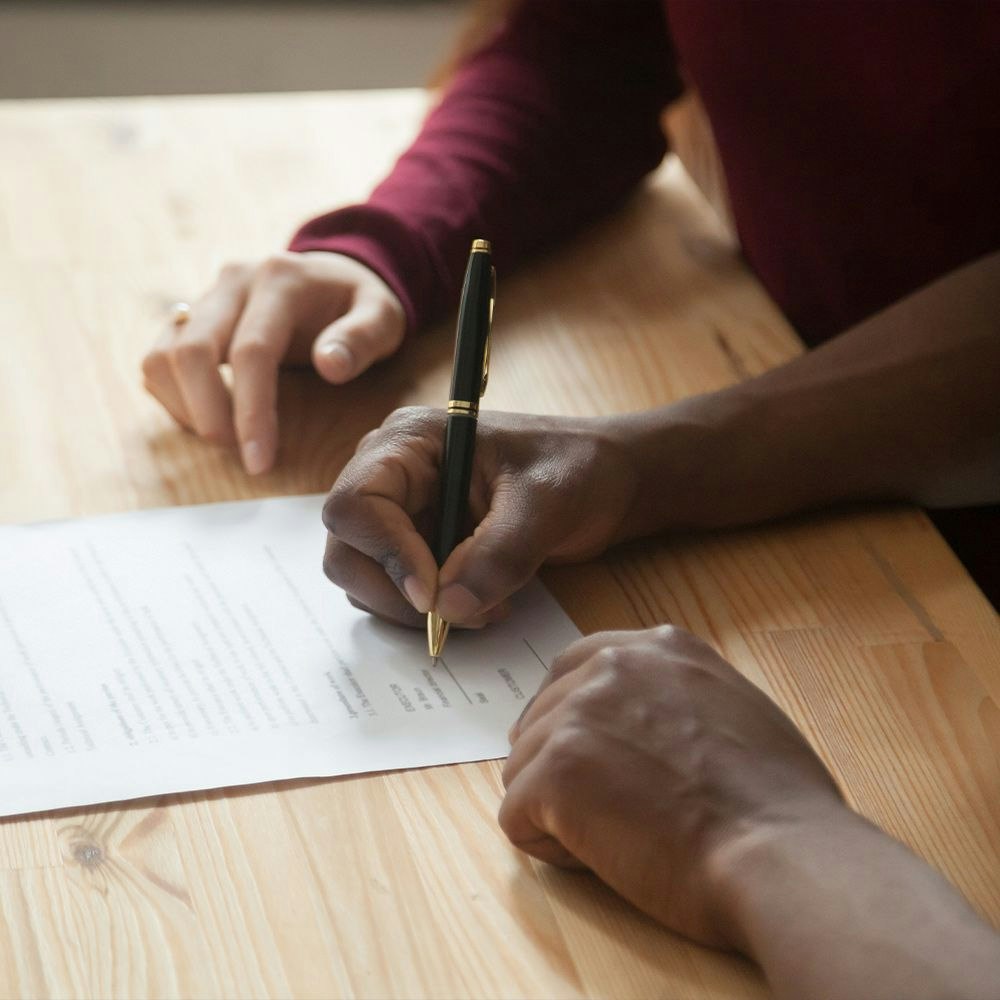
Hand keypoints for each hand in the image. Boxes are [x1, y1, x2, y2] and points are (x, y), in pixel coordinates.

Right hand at [142, 251, 405, 473]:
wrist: (333, 273)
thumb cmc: (360, 303)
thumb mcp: (384, 316)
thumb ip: (362, 338)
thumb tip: (329, 366)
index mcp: (280, 281)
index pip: (252, 351)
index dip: (251, 410)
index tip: (259, 460)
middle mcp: (233, 282)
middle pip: (191, 350)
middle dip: (206, 413)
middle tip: (237, 454)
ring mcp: (206, 297)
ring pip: (163, 355)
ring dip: (184, 407)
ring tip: (224, 438)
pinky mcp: (190, 317)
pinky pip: (160, 359)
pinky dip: (174, 396)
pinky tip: (209, 418)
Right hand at [321, 406, 639, 625]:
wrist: (606, 481)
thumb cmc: (578, 468)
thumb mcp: (547, 504)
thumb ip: (499, 554)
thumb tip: (448, 608)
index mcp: (411, 442)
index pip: (356, 503)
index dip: (384, 553)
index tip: (432, 593)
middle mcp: (394, 476)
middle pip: (348, 549)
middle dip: (396, 592)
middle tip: (457, 614)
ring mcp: (403, 513)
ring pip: (366, 578)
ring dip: (417, 609)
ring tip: (487, 606)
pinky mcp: (419, 546)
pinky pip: (397, 591)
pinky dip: (431, 612)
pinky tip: (483, 604)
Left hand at [500, 626, 842, 948]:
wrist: (782, 855)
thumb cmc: (777, 805)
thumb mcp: (733, 708)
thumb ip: (673, 697)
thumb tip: (634, 726)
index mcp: (658, 648)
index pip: (575, 668)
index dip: (575, 723)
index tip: (595, 761)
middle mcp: (612, 666)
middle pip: (541, 719)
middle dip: (565, 770)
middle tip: (622, 812)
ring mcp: (579, 713)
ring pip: (525, 769)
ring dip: (560, 812)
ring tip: (627, 837)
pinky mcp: (556, 770)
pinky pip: (516, 817)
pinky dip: (551, 848)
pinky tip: (608, 858)